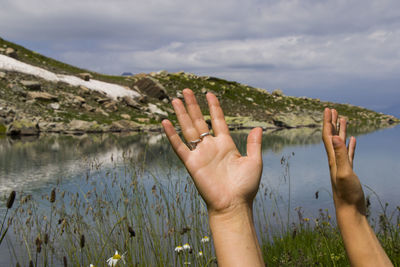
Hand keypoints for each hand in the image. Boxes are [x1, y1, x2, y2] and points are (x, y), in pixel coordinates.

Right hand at [162, 89, 262, 214]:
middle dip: (193, 105)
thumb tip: (258, 127)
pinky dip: (171, 135)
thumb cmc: (245, 187)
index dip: (214, 107)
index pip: (217, 120)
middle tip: (186, 90)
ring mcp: (200, 154)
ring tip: (175, 100)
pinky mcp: (191, 163)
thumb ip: (254, 144)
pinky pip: (179, 146)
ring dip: (181, 114)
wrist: (233, 205)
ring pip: (188, 129)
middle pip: (199, 121)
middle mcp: (211, 146)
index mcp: (226, 144)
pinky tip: (165, 123)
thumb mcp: (254, 162)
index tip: (209, 93)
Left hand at [322, 111, 392, 266]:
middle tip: (333, 109)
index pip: (327, 135)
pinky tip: (352, 139)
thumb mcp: (344, 173)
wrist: (350, 211)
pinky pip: (348, 153)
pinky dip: (349, 144)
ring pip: (340, 143)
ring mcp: (341, 165)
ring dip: (340, 131)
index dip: (327, 121)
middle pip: (331, 137)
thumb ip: (340, 155)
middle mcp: (334, 160)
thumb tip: (333, 137)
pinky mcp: (348, 171)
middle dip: (332, 122)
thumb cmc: (347, 194)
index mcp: (332, 158)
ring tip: (343, 119)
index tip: (328, 109)